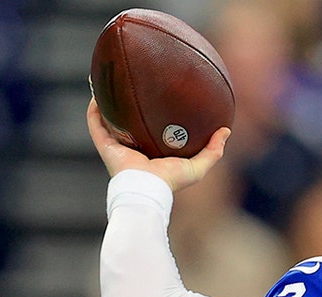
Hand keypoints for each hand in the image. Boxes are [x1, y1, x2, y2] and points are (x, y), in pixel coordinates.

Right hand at [87, 98, 229, 191]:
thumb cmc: (171, 180)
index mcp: (153, 152)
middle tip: (134, 84)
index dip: (154, 115)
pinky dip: (95, 109)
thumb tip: (226, 130)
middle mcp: (134, 148)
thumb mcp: (198, 166)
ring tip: (110, 81)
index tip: (159, 97)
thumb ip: (213, 150)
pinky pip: (96, 123)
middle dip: (130, 105)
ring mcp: (117, 146)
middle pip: (129, 122)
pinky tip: (97, 93)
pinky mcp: (105, 146)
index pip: (152, 131)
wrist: (148, 188)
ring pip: (109, 120)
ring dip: (108, 103)